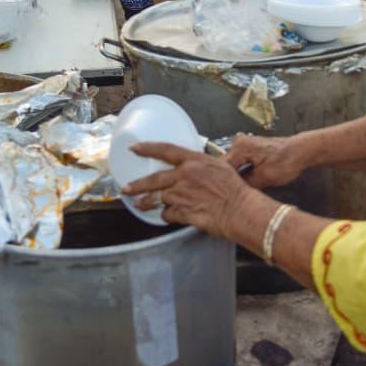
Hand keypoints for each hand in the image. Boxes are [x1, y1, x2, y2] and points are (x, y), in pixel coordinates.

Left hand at [123, 142, 256, 239]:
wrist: (240, 209)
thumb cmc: (234, 189)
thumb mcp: (219, 166)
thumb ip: (200, 165)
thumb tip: (192, 167)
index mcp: (194, 161)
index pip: (165, 150)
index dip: (147, 148)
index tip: (135, 148)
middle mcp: (184, 176)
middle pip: (154, 179)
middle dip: (137, 185)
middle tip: (126, 188)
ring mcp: (182, 195)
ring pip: (157, 199)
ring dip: (147, 203)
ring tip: (140, 205)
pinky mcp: (183, 212)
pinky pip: (168, 214)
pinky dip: (167, 216)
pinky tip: (167, 216)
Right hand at [225, 134, 308, 189]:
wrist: (300, 151)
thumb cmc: (287, 161)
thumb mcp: (265, 177)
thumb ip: (245, 183)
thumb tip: (233, 191)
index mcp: (240, 147)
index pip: (222, 168)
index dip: (223, 183)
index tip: (223, 196)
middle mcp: (238, 143)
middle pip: (226, 166)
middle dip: (229, 180)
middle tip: (231, 196)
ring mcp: (243, 145)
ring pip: (233, 166)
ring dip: (236, 177)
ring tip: (239, 191)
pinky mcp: (249, 149)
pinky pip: (239, 163)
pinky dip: (242, 173)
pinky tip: (246, 183)